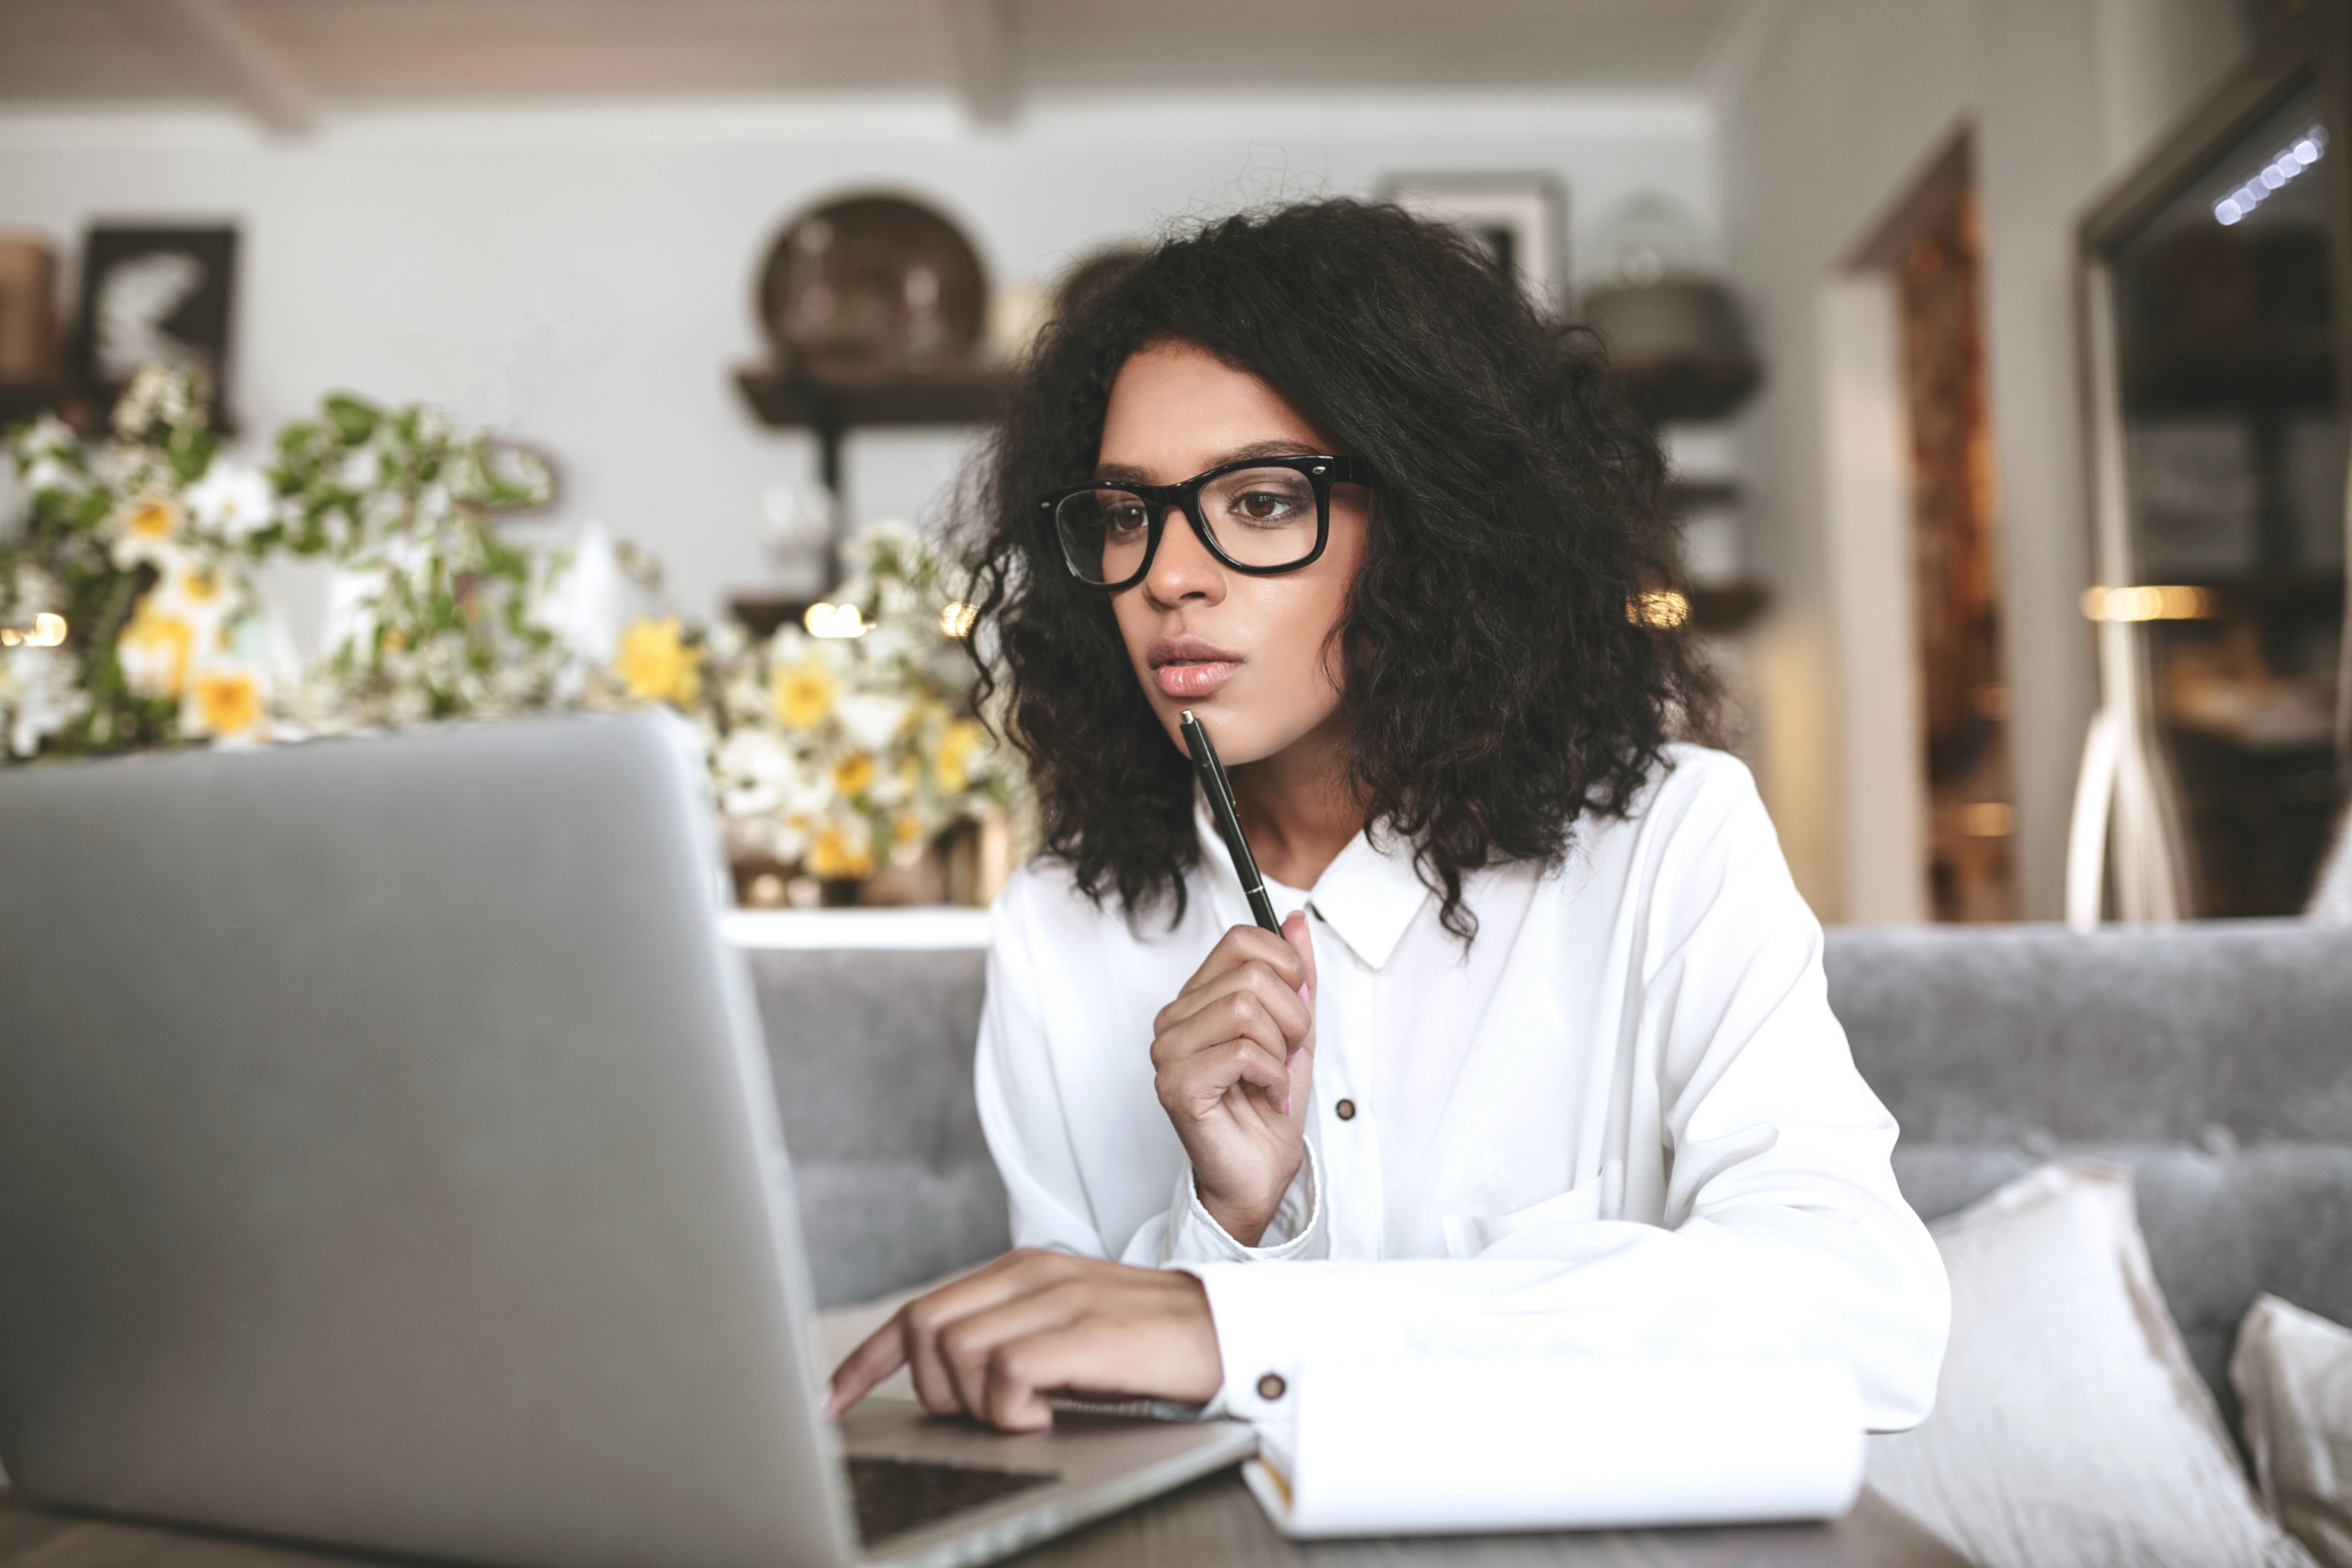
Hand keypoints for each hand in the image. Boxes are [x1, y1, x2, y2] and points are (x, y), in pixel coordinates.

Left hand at [822, 1250, 1221, 1431]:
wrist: (1228, 1335)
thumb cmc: (1146, 1346)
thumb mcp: (1062, 1333)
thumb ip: (1005, 1341)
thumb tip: (947, 1386)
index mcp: (1019, 1271)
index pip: (918, 1311)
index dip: (865, 1361)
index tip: (830, 1401)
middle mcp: (1029, 1275)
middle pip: (925, 1329)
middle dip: (935, 1391)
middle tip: (983, 1416)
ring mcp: (1055, 1299)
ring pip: (957, 1353)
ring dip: (979, 1403)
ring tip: (1026, 1415)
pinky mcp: (1081, 1332)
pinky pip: (1005, 1374)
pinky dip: (1012, 1409)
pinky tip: (1045, 1416)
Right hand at [1149, 910, 1316, 1245]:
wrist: (1260, 1175)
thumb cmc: (1270, 1106)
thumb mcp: (1297, 1030)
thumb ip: (1296, 976)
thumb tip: (1295, 920)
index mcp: (1197, 999)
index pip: (1241, 940)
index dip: (1286, 967)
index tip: (1295, 1007)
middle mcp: (1174, 1018)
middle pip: (1252, 975)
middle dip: (1293, 1019)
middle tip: (1287, 1057)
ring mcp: (1167, 1051)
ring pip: (1248, 1009)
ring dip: (1282, 1050)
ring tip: (1275, 1078)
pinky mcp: (1175, 1084)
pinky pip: (1244, 1052)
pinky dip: (1273, 1078)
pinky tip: (1267, 1098)